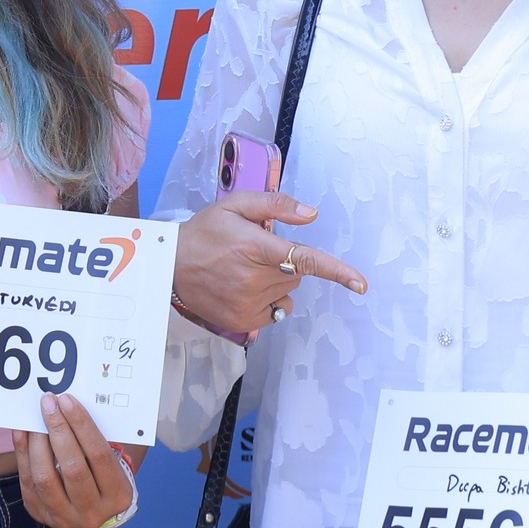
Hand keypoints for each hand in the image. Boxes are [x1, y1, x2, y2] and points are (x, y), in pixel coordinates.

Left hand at [13, 397, 143, 527]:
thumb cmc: (102, 476)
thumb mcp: (111, 464)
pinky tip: (23, 432)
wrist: (90, 510)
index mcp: (117, 495)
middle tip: (49, 404)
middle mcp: (92, 511)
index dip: (82, 425)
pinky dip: (23, 453)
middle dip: (58, 430)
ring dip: (38, 442)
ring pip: (46, 477)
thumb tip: (67, 408)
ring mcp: (64, 516)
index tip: (68, 401)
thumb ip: (93, 442)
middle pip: (73, 467)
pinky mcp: (40, 513)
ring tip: (36, 418)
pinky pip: (27, 481)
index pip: (99, 455)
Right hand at [174, 190, 365, 336]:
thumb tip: (311, 214)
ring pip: (287, 293)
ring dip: (275, 282)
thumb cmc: (204, 232)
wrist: (168, 267)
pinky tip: (243, 289)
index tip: (360, 284)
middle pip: (296, 276)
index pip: (305, 260)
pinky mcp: (243, 322)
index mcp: (256, 248)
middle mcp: (254, 279)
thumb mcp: (235, 205)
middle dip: (283, 263)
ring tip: (244, 271)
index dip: (336, 271)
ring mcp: (248, 304)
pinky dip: (268, 300)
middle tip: (252, 254)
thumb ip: (275, 205)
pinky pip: (276, 311)